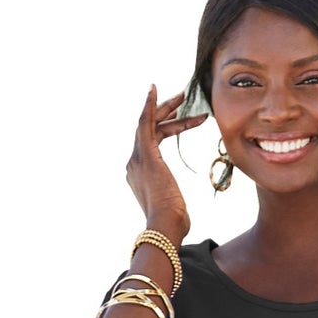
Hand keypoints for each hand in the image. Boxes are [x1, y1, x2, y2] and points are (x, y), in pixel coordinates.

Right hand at [126, 84, 207, 241]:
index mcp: (139, 175)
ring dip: (167, 108)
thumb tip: (180, 213)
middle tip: (182, 98)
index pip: (153, 143)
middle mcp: (134, 164)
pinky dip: (150, 106)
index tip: (178, 116)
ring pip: (150, 124)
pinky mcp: (145, 155)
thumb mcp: (172, 208)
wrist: (165, 227)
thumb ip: (171, 201)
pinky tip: (155, 90)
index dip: (167, 128)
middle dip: (166, 112)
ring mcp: (137, 159)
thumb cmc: (173, 224)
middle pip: (150, 130)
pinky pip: (145, 123)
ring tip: (183, 95)